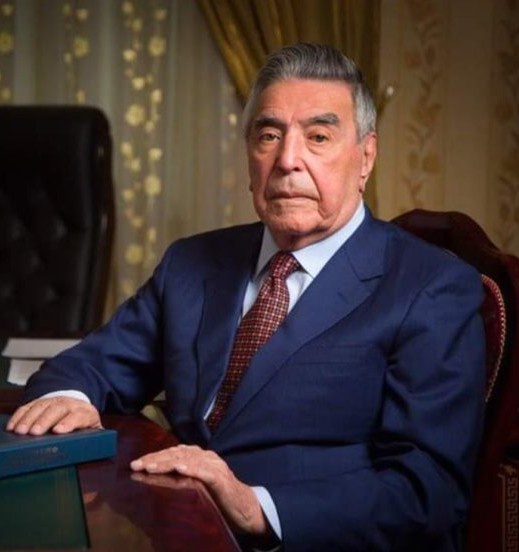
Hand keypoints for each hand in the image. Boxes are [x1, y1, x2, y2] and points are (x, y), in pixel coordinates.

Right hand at [6, 396, 101, 434]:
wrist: (79, 407)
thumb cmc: (85, 424)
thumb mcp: (94, 431)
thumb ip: (96, 439)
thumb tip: (92, 450)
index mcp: (86, 412)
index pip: (79, 415)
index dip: (68, 422)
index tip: (58, 431)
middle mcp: (70, 404)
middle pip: (58, 409)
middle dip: (45, 420)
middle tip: (34, 432)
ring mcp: (55, 401)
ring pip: (42, 406)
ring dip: (30, 418)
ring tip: (20, 431)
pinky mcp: (42, 402)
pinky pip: (29, 406)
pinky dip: (20, 415)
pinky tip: (13, 426)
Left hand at [130, 444, 270, 537]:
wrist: (246, 509)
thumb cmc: (219, 498)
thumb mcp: (198, 485)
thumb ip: (184, 478)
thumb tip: (158, 480)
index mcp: (200, 457)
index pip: (174, 452)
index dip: (155, 456)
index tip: (137, 463)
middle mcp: (207, 457)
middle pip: (177, 453)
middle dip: (155, 458)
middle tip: (135, 465)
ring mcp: (214, 466)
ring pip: (187, 460)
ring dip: (167, 462)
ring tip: (150, 467)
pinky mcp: (221, 479)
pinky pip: (204, 471)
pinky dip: (191, 468)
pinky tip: (179, 468)